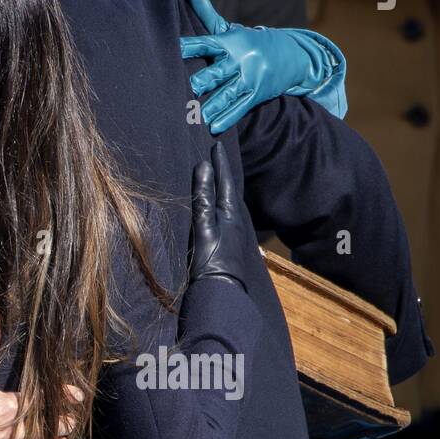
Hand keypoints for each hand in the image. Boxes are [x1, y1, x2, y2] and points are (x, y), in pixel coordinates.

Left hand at [180, 0, 341, 132]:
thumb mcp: (229, 29)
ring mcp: (250, 77)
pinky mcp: (258, 93)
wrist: (292, 54)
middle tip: (184, 90)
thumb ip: (207, 13)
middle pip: (216, 71)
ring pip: (228, 93)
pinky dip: (227, 118)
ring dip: (212, 105)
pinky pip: (241, 107)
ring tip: (195, 116)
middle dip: (201, 81)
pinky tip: (213, 127)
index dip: (188, 47)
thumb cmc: (248, 42)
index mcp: (229, 42)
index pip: (204, 44)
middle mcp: (240, 59)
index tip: (172, 50)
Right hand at [189, 143, 245, 290]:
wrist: (220, 293)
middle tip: (216, 156)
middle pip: (228, 190)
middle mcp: (235, 221)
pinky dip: (218, 203)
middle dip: (222, 173)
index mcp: (230, 214)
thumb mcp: (204, 226)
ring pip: (227, 203)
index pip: (225, 181)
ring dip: (220, 188)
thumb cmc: (211, 260)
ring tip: (214, 177)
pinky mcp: (228, 244)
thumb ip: (204, 198)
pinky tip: (214, 208)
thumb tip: (204, 166)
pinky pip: (223, 214)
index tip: (217, 145)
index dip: (221, 163)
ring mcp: (233, 234)